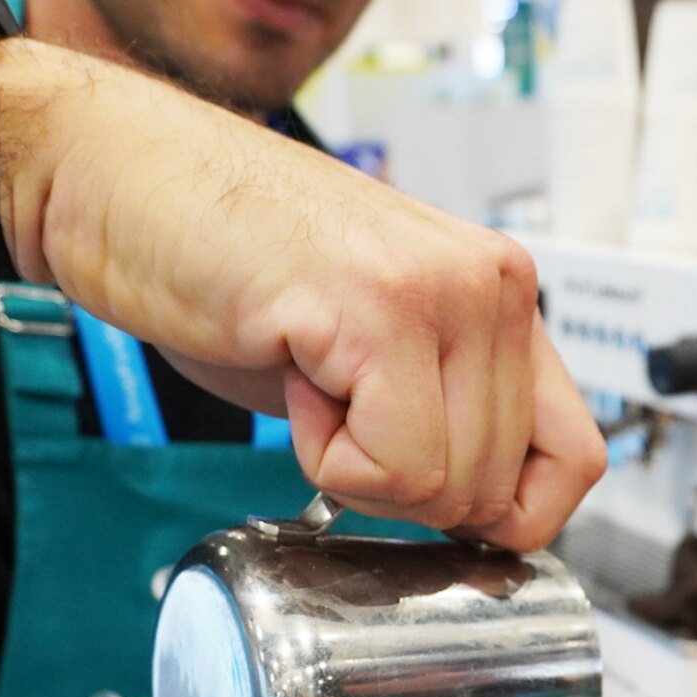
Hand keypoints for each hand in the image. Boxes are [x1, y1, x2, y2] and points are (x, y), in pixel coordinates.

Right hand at [0, 42, 604, 551]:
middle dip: (405, 490)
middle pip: (498, 493)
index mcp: (503, 295)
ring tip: (308, 376)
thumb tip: (483, 518)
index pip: (577, 461)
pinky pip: (391, 467)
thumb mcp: (373, 347)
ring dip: (358, 470)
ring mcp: (442, 292)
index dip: (507, 515)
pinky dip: (325, 457)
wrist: (120, 178)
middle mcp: (493, 285)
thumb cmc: (230, 263)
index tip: (429, 501)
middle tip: (333, 406)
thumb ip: (444, 413)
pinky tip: (291, 373)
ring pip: (447, 489)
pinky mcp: (374, 309)